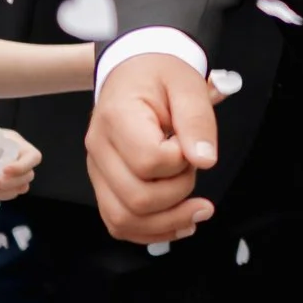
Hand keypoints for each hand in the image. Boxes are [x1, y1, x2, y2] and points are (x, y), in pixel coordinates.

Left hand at [0, 124, 39, 200]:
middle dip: (8, 182)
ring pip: (21, 187)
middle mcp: (20, 158)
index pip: (33, 156)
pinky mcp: (6, 182)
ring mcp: (14, 172)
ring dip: (3, 191)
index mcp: (16, 143)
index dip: (23, 166)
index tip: (4, 170)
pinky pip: (10, 193)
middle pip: (28, 175)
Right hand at [87, 54, 220, 242]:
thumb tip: (204, 160)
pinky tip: (179, 223)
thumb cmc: (160, 74)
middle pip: (136, 199)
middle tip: (193, 166)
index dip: (179, 161)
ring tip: (198, 208)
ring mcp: (98, 170)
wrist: (134, 70)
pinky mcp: (104, 184)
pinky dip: (151, 232)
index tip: (190, 144)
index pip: (149, 160)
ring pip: (123, 219)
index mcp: (117, 117)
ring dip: (167, 222)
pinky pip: (119, 223)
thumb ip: (197, 120)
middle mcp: (99, 148)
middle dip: (179, 192)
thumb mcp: (188, 83)